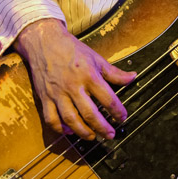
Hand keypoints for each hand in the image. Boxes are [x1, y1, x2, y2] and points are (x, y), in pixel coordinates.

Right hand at [14, 19, 135, 140]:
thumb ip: (114, 72)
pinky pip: (51, 119)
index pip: (107, 98)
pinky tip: (70, 131)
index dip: (117, 111)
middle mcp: (73, 86)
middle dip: (102, 127)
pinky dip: (60, 129)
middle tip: (111, 134)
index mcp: (89, 75)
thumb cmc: (72, 50)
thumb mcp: (96, 58)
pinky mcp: (45, 98)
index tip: (122, 117)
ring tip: (93, 136)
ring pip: (70, 119)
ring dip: (83, 132)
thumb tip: (133, 77)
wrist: (45, 42)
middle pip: (89, 113)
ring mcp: (57, 94)